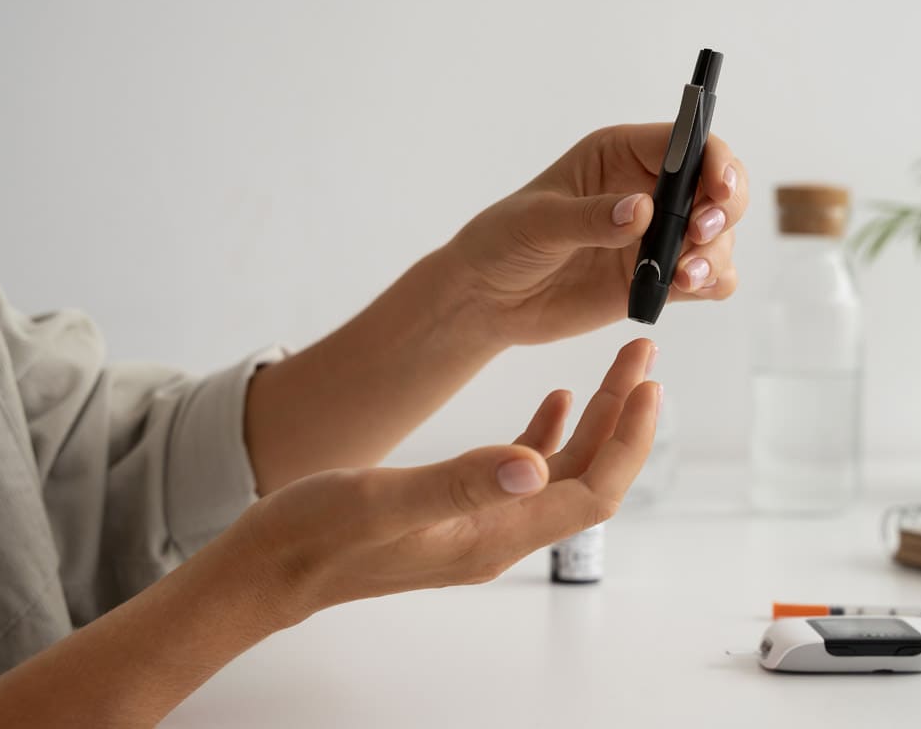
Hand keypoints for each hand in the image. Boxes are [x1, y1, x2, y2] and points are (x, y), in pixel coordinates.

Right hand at [238, 339, 659, 620]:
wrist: (270, 567)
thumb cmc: (317, 536)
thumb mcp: (384, 500)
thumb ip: (459, 483)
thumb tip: (535, 464)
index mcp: (494, 535)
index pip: (592, 493)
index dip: (629, 441)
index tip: (650, 386)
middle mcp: (501, 533)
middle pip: (590, 475)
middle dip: (625, 416)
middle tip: (644, 354)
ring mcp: (484, 522)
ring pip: (564, 468)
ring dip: (596, 417)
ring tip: (620, 366)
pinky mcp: (462, 509)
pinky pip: (525, 470)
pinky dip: (549, 431)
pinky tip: (557, 398)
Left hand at [446, 124, 746, 343]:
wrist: (488, 300)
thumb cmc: (503, 242)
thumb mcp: (538, 223)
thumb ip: (590, 218)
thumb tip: (641, 211)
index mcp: (621, 154)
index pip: (687, 143)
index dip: (713, 160)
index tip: (717, 188)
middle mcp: (649, 190)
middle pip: (719, 186)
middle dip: (724, 207)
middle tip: (701, 234)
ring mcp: (658, 237)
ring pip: (719, 236)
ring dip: (716, 253)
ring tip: (685, 275)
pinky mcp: (659, 279)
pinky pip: (708, 278)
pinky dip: (711, 282)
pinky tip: (686, 288)